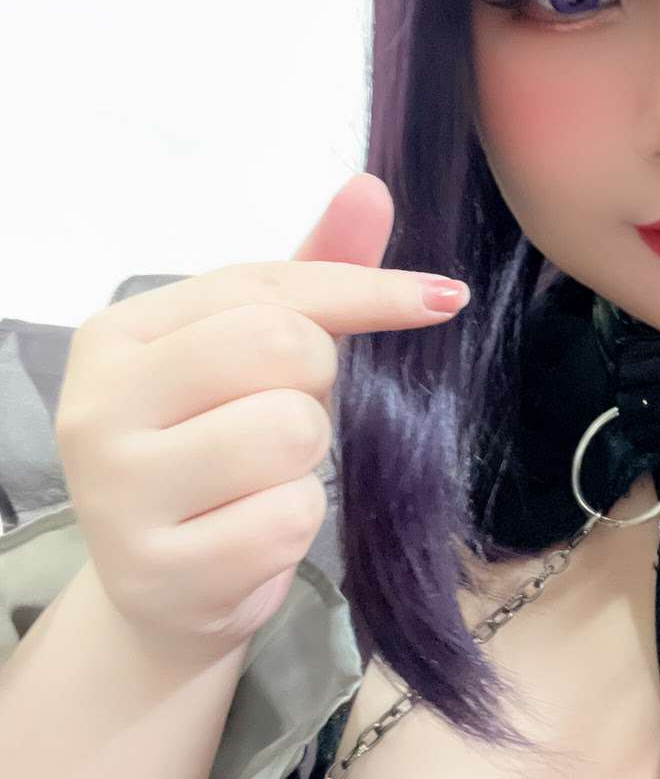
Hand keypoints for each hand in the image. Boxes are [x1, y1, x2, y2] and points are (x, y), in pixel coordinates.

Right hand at [53, 174, 467, 654]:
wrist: (164, 593)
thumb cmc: (215, 451)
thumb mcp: (254, 357)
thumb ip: (312, 275)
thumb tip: (370, 185)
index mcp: (115, 337)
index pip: (263, 289)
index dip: (364, 291)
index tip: (442, 299)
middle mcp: (97, 408)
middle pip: (280, 349)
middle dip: (317, 385)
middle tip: (284, 419)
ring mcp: (118, 495)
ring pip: (291, 434)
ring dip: (307, 463)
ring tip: (259, 483)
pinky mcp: (157, 571)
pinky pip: (288, 519)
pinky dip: (293, 528)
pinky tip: (250, 538)